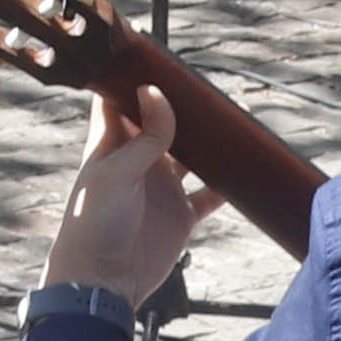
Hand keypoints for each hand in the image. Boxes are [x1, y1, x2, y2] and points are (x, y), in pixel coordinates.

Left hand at [46, 82, 225, 299]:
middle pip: (163, 122)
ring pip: (192, 154)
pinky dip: (227, 182)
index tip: (159, 58)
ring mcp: (162, 186)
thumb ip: (145, 137)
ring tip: (235, 117)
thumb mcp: (117, 173)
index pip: (122, 101)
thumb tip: (157, 91)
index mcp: (113, 144)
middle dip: (184, 106)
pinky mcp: (181, 214)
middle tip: (210, 86)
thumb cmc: (93, 223)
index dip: (136, 79)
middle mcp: (139, 160)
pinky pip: (210, 193)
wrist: (102, 282)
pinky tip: (246, 167)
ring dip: (210, 140)